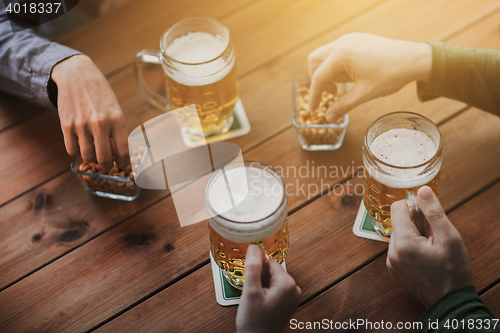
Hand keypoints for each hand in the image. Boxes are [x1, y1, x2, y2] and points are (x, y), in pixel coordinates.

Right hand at [52, 55, 128, 170]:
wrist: (77, 75)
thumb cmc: (100, 94)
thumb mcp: (115, 109)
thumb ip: (116, 131)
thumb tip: (116, 154)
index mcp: (117, 120)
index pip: (123, 151)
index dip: (123, 163)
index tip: (122, 165)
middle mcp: (100, 123)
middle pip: (104, 159)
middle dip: (107, 166)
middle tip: (107, 165)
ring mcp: (82, 125)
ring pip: (87, 156)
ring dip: (91, 159)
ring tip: (93, 153)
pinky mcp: (66, 125)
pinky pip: (71, 150)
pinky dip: (76, 152)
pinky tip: (80, 145)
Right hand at [236, 245, 300, 332]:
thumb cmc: (255, 322)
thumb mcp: (250, 292)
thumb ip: (253, 267)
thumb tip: (254, 247)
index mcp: (288, 284)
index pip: (270, 262)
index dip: (256, 267)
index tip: (247, 275)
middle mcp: (294, 289)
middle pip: (272, 270)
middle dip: (259, 276)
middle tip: (250, 290)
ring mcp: (291, 297)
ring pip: (272, 279)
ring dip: (260, 283)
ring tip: (254, 297)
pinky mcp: (286, 302)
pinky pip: (274, 288)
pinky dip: (264, 290)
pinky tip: (258, 301)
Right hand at [308, 33, 431, 121]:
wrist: (415, 59)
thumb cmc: (391, 75)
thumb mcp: (364, 94)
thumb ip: (343, 106)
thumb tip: (328, 118)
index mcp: (342, 54)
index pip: (319, 76)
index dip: (314, 95)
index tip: (313, 109)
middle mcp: (343, 42)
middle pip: (315, 61)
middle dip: (317, 79)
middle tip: (331, 93)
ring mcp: (350, 39)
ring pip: (325, 55)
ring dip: (327, 71)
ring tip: (342, 86)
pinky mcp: (357, 39)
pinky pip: (337, 51)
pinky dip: (336, 64)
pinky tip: (350, 76)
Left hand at [387, 186, 471, 307]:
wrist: (449, 302)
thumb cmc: (452, 271)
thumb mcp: (449, 238)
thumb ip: (433, 212)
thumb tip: (422, 191)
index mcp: (404, 242)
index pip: (397, 208)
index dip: (413, 205)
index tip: (427, 212)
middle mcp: (392, 251)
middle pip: (398, 221)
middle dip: (415, 222)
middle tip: (433, 235)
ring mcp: (391, 261)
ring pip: (398, 234)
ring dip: (412, 234)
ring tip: (430, 247)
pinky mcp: (393, 267)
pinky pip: (398, 247)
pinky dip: (409, 245)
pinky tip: (424, 255)